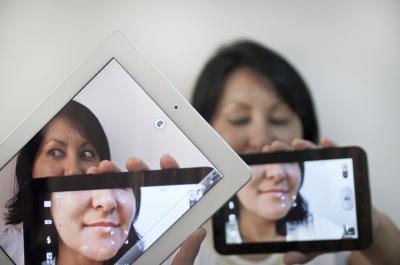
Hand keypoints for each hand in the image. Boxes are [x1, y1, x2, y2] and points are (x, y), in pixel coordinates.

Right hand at [88, 154, 204, 264]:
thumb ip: (185, 255)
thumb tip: (198, 232)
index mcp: (167, 232)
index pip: (173, 198)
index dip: (171, 176)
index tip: (166, 161)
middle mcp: (149, 229)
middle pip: (146, 193)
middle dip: (137, 173)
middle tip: (130, 163)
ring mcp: (131, 233)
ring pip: (124, 200)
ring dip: (114, 182)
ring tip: (103, 171)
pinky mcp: (115, 241)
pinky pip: (106, 216)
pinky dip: (98, 199)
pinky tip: (93, 186)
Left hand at [263, 137, 335, 264]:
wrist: (362, 224)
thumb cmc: (336, 228)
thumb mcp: (317, 241)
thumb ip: (303, 250)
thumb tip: (288, 259)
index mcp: (300, 191)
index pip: (285, 175)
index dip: (274, 167)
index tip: (263, 159)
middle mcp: (311, 178)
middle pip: (295, 161)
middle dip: (283, 152)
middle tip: (273, 148)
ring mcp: (326, 172)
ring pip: (313, 155)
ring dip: (304, 146)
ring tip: (296, 143)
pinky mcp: (342, 169)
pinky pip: (337, 155)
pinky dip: (331, 147)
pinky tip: (326, 142)